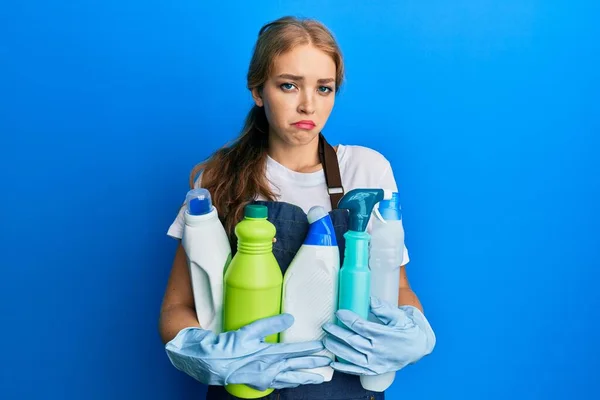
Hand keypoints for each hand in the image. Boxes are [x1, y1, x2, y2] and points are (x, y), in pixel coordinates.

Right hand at [165, 313, 329, 390]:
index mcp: (267, 356)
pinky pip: (277, 384)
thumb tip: (290, 318)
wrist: (208, 363)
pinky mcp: (256, 382)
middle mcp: (268, 370)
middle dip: (313, 364)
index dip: (310, 349)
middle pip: (296, 367)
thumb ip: (270, 324)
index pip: (295, 351)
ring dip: (304, 377)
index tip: (324, 346)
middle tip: (329, 362)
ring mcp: (263, 378)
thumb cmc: (226, 346)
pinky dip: (289, 383)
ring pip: (289, 379)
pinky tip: (293, 382)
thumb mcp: (248, 331)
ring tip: (318, 377)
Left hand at [322, 296, 435, 374]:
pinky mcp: (375, 370)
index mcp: (384, 335)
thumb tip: (368, 299)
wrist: (418, 347)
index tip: (339, 312)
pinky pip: (357, 370)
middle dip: (336, 332)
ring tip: (325, 341)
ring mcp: (376, 362)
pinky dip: (344, 368)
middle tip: (326, 325)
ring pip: (351, 356)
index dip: (347, 318)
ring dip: (336, 348)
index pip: (360, 326)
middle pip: (352, 341)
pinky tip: (333, 363)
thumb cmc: (407, 328)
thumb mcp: (398, 315)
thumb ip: (383, 308)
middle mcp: (378, 350)